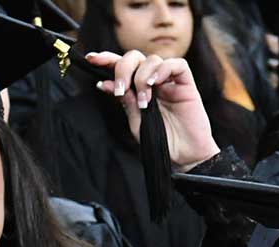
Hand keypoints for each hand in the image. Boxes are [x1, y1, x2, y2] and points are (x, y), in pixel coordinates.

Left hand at [85, 51, 221, 170]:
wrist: (185, 156)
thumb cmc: (162, 142)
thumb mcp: (137, 122)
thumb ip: (125, 101)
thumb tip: (105, 83)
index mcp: (138, 89)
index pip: (121, 67)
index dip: (106, 59)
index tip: (91, 58)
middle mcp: (153, 82)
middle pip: (135, 57)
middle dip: (123, 68)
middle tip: (121, 89)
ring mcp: (170, 82)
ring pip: (153, 59)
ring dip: (142, 76)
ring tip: (145, 100)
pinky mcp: (187, 85)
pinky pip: (177, 65)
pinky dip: (163, 70)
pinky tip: (156, 83)